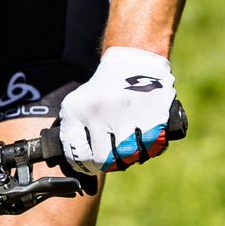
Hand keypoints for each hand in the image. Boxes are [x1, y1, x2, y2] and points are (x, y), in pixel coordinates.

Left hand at [58, 48, 174, 172]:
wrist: (133, 60)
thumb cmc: (105, 90)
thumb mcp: (78, 104)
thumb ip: (73, 132)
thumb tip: (76, 164)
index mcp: (76, 108)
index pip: (77, 154)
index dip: (86, 165)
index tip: (92, 164)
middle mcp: (99, 109)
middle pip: (103, 159)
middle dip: (109, 163)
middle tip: (114, 157)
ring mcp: (126, 111)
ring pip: (128, 156)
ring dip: (131, 157)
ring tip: (131, 147)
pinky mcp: (151, 112)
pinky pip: (152, 147)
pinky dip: (151, 149)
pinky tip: (147, 140)